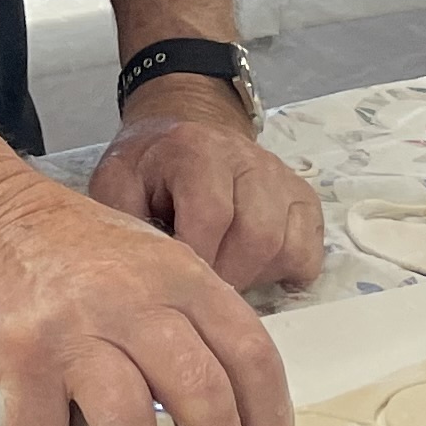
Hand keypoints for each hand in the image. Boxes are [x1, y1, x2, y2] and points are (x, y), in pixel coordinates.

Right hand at [0, 173, 296, 425]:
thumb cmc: (76, 255)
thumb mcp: (153, 264)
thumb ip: (193, 325)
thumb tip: (238, 422)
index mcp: (180, 276)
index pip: (249, 353)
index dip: (268, 417)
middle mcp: (132, 298)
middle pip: (200, 390)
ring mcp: (75, 325)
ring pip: (129, 420)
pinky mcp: (21, 352)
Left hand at [89, 97, 326, 295]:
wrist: (183, 135)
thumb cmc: (148, 169)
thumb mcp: (117, 184)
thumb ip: (125, 222)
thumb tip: (146, 275)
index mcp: (196, 150)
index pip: (212, 214)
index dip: (198, 259)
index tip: (178, 283)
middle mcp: (248, 159)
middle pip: (256, 236)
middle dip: (227, 276)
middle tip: (201, 289)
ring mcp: (282, 179)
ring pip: (284, 246)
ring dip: (253, 276)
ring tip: (222, 276)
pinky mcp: (304, 200)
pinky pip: (308, 252)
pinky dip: (283, 272)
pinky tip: (251, 268)